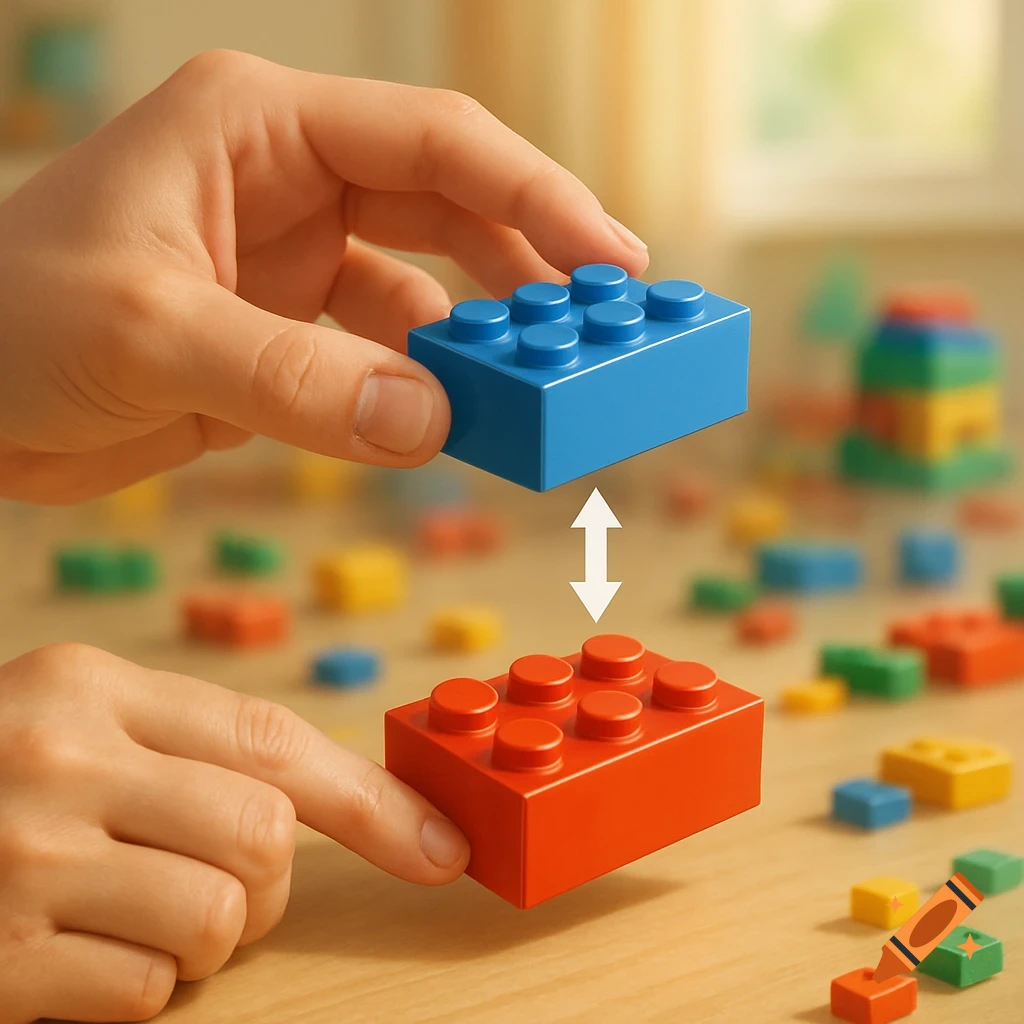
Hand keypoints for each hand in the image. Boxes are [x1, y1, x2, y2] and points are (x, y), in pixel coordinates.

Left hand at [0, 50, 647, 502]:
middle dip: (532, 266)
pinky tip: (464, 418)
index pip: (434, 144)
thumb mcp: (154, 335)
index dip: (537, 198)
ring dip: (486, 338)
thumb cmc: (9, 322)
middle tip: (607, 326)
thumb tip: (430, 424)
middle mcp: (288, 184)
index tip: (612, 262)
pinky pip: (387, 360)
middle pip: (451, 208)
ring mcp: (293, 264)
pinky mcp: (289, 337)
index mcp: (258, 127)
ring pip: (427, 291)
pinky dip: (429, 390)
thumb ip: (297, 380)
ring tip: (547, 383)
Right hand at [0, 643, 469, 1021]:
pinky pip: (148, 992)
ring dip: (205, 937)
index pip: (270, 740)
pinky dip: (138, 986)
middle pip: (264, 836)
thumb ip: (186, 748)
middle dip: (267, 880)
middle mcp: (57, 761)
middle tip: (219, 882)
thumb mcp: (75, 723)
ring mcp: (22, 862)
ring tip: (137, 913)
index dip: (371, 798)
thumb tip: (320, 805)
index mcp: (88, 686)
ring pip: (219, 919)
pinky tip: (78, 953)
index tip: (439, 845)